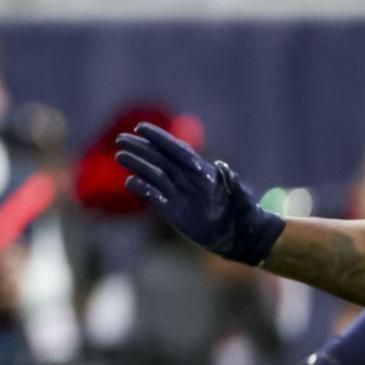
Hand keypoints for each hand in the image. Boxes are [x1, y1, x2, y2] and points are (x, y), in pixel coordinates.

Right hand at [115, 122, 284, 264]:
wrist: (242, 237)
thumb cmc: (244, 214)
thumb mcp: (240, 198)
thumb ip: (231, 182)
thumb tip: (221, 166)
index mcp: (202, 171)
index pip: (177, 150)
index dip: (159, 138)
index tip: (140, 128)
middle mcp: (187, 179)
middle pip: (160, 159)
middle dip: (141, 148)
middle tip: (121, 139)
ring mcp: (178, 195)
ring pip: (153, 175)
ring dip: (137, 165)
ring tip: (120, 156)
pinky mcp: (172, 212)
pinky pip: (153, 197)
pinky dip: (141, 190)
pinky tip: (129, 182)